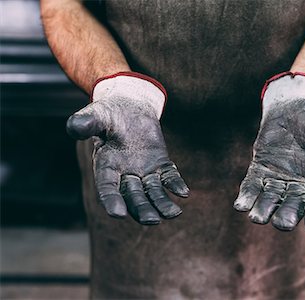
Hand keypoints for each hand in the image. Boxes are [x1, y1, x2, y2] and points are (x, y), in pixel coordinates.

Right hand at [67, 72, 188, 224]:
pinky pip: (169, 178)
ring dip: (162, 204)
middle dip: (142, 209)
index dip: (112, 200)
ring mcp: (144, 171)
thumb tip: (75, 128)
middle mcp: (125, 174)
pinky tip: (184, 193)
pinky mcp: (160, 165)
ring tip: (174, 214)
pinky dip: (175, 185)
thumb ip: (86, 122)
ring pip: (153, 192)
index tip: (118, 214)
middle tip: (152, 220)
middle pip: (133, 196)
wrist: (130, 108)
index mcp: (106, 165)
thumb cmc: (109, 112)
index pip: (107, 187)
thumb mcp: (97, 114)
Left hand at [234, 72, 304, 230]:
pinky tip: (240, 205)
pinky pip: (252, 185)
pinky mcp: (259, 169)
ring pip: (271, 198)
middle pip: (294, 203)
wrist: (292, 106)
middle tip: (282, 224)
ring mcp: (278, 177)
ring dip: (264, 208)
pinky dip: (247, 196)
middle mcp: (299, 182)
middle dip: (288, 214)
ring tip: (256, 217)